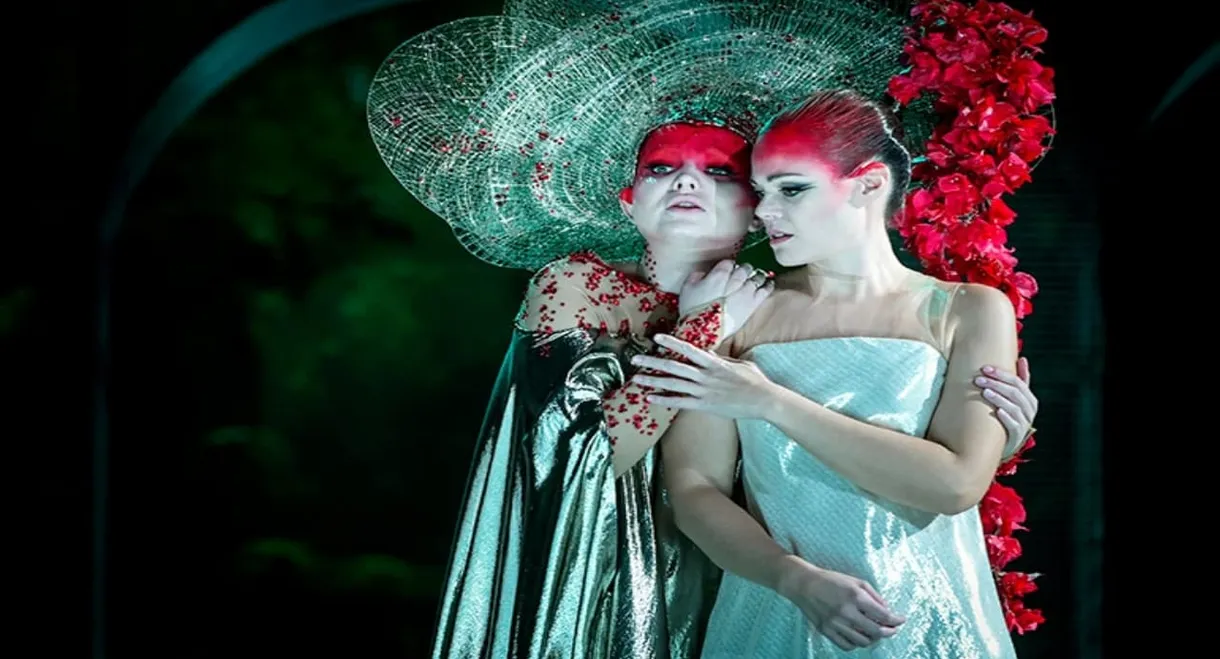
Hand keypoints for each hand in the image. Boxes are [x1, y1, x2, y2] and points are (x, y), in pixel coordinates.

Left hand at [631, 334, 775, 418]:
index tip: (656, 337)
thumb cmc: (754, 380)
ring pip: (673, 384)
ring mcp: (703, 391)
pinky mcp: (704, 405)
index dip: (671, 342)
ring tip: (636, 378)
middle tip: (635, 359)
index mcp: (713, 362)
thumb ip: (720, 359)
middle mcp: (705, 375)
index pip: (688, 349)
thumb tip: (707, 352)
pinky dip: (664, 400)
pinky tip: (650, 398)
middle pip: (673, 367)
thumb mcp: (738, 363)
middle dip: (652, 362)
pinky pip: (680, 402)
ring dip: (653, 381)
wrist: (763, 400)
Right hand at [679, 259, 772, 336]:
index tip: (727, 269)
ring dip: (755, 276)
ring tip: (756, 277)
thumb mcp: (686, 289)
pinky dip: (767, 286)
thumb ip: (696, 276)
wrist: (703, 331)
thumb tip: (703, 274)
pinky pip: (764, 291)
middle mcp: (735, 280)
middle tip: (742, 272)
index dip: (728, 266)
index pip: (728, 263)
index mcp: (719, 274)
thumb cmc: (692, 310)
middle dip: (743, 269)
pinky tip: (768, 284)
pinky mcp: (752, 305)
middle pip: (744, 268)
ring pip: (756, 277)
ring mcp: (746, 292)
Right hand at [777, 558, 903, 650]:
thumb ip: (874, 595)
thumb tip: (887, 610)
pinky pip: (847, 645)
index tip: (901, 620)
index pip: (883, 615)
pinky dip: (857, 643)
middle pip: (876, 632)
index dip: (896, 620)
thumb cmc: (831, 580)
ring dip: (873, 638)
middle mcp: (846, 612)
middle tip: (892, 629)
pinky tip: (859, 636)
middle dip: (889, 632)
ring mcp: (835, 623)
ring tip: (875, 632)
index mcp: (855, 596)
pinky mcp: (826, 631)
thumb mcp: (856, 581)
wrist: (804, 584)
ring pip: (863, 641)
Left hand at [975, 357, 1037, 456]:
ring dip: (999, 398)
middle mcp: (1029, 410)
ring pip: (1015, 408)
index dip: (1002, 374)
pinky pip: (1014, 425)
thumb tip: (1022, 358)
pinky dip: (1006, 417)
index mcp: (1029, 399)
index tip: (985, 368)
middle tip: (978, 379)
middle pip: (1015, 393)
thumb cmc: (1008, 416)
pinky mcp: (1018, 436)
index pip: (1018, 382)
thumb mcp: (1015, 399)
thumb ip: (1020, 381)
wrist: (1004, 443)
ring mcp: (1025, 423)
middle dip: (997, 384)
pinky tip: (997, 412)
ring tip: (985, 392)